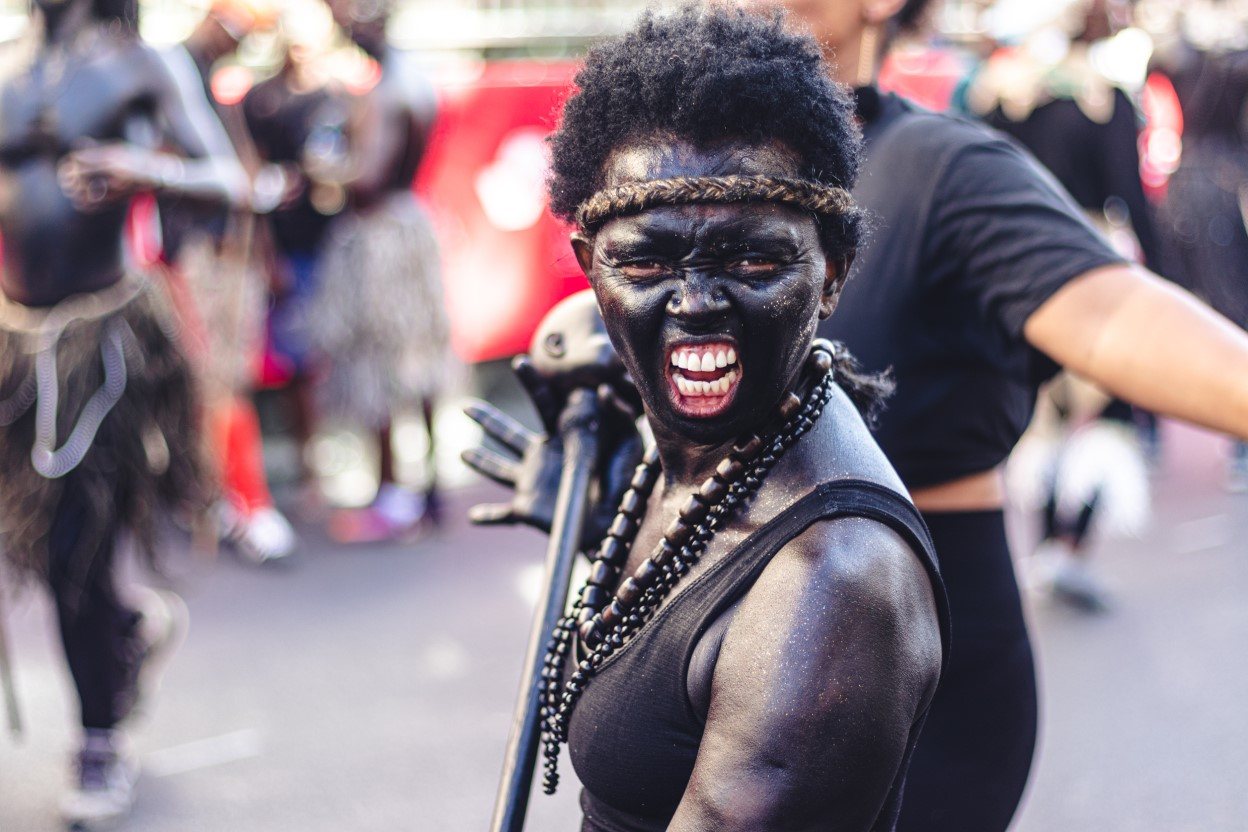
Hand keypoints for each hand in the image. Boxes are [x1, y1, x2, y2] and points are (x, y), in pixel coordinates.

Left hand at [58, 145, 171, 208]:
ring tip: (69, 191)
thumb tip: (77, 144)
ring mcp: (118, 185)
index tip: (66, 165)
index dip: (69, 162)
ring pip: (87, 191)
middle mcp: (114, 170)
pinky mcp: (122, 197)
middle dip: (68, 177)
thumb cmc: (139, 159)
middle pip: (80, 174)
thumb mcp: (120, 147)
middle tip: (63, 179)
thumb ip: (98, 146)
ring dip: (74, 192)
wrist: (162, 175)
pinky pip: (98, 204)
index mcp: (112, 155)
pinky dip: (85, 204)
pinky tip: (79, 202)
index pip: (80, 159)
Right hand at [462, 356, 644, 547]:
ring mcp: (532, 483)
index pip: (544, 404)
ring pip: (498, 470)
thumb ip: (617, 417)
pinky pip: (502, 514)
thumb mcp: (626, 444)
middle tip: (465, 407)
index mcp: (563, 438)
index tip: (521, 362)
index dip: (533, 383)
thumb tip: (602, 390)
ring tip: (463, 454)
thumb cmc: (624, 481)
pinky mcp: (526, 510)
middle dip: (488, 420)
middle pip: (508, 434)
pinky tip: (474, 517)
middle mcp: (543, 457)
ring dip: (481, 461)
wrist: (615, 523)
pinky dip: (488, 516)